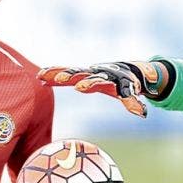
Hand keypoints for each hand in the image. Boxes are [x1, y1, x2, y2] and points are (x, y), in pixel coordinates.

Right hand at [38, 61, 168, 117]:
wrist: (124, 69)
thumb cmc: (127, 84)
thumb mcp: (129, 92)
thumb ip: (133, 103)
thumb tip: (142, 114)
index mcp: (108, 78)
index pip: (99, 81)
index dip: (90, 84)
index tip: (80, 88)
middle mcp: (95, 72)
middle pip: (82, 74)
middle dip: (72, 76)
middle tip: (61, 79)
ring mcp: (86, 72)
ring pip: (70, 71)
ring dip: (58, 73)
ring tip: (43, 75)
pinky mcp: (79, 73)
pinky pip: (64, 72)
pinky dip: (54, 74)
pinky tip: (40, 77)